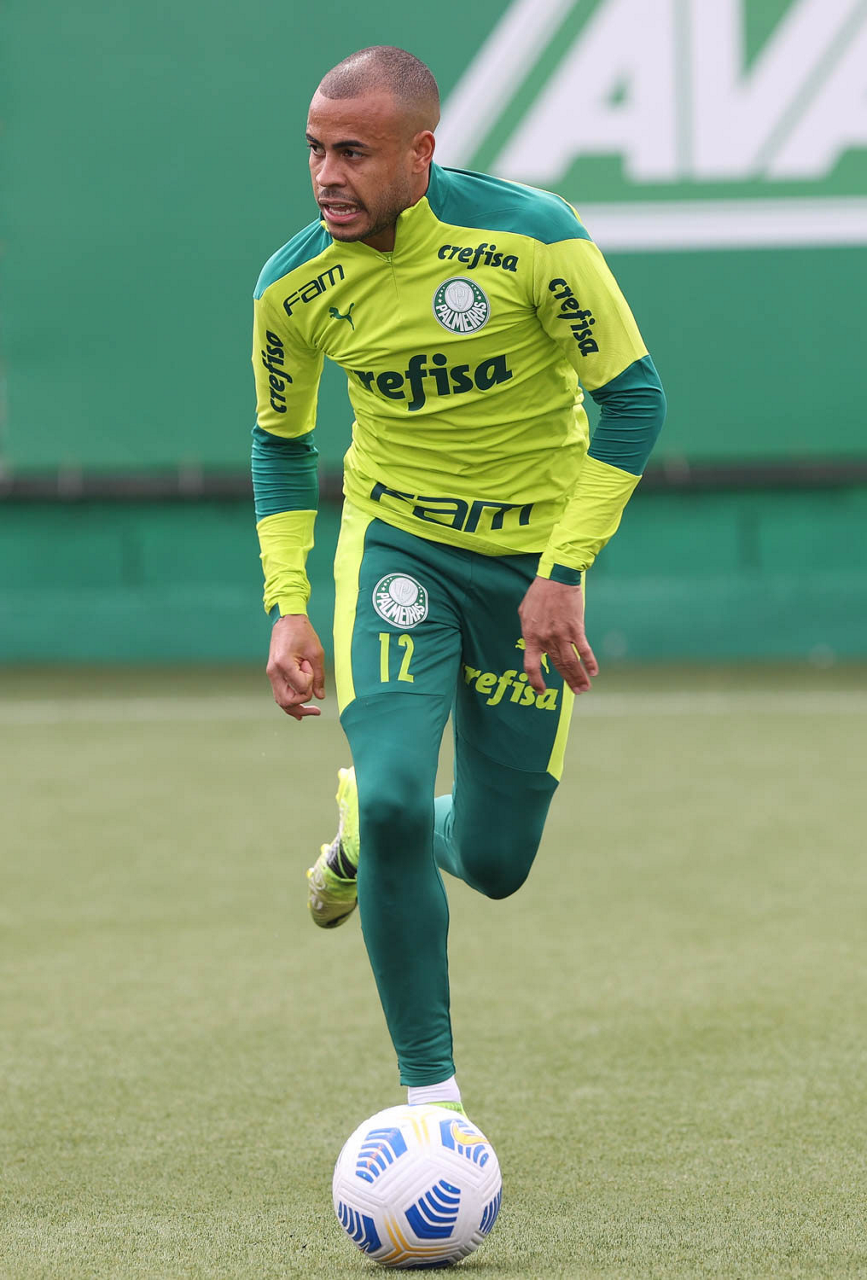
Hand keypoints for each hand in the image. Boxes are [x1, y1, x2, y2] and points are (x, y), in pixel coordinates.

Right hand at [266, 615, 325, 719]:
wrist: (287, 620)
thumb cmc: (302, 633)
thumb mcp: (316, 653)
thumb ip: (319, 676)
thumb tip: (320, 697)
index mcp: (284, 664)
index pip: (300, 687)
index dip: (310, 682)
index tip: (310, 666)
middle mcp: (274, 672)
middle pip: (287, 701)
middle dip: (303, 704)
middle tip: (317, 709)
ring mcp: (271, 674)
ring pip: (281, 701)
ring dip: (296, 709)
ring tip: (312, 713)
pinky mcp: (274, 674)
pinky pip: (279, 694)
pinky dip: (289, 704)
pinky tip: (299, 712)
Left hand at [518, 577, 598, 694]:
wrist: (556, 578)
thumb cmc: (539, 593)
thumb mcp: (524, 612)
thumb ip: (528, 630)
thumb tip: (530, 640)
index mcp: (531, 637)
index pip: (530, 666)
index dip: (535, 681)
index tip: (541, 691)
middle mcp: (546, 639)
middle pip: (557, 667)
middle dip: (567, 682)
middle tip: (575, 693)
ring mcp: (562, 635)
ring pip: (571, 662)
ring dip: (578, 677)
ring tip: (584, 688)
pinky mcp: (576, 628)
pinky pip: (584, 649)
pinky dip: (589, 662)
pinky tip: (593, 671)